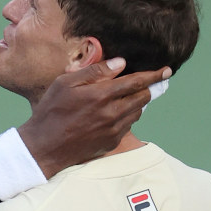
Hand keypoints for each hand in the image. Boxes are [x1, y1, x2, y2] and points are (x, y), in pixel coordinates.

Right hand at [18, 58, 170, 176]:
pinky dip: (126, 117)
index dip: (154, 74)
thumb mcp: (65, 83)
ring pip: (137, 112)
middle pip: (143, 97)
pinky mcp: (112, 142)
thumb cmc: (51, 111)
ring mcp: (114, 130)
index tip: (166, 70)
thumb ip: (95, 72)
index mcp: (102, 95)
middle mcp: (112, 113)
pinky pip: (128, 126)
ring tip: (120, 99)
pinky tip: (110, 115)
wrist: (44, 146)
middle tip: (141, 84)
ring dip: (135, 103)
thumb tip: (120, 63)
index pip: (137, 81)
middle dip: (146, 88)